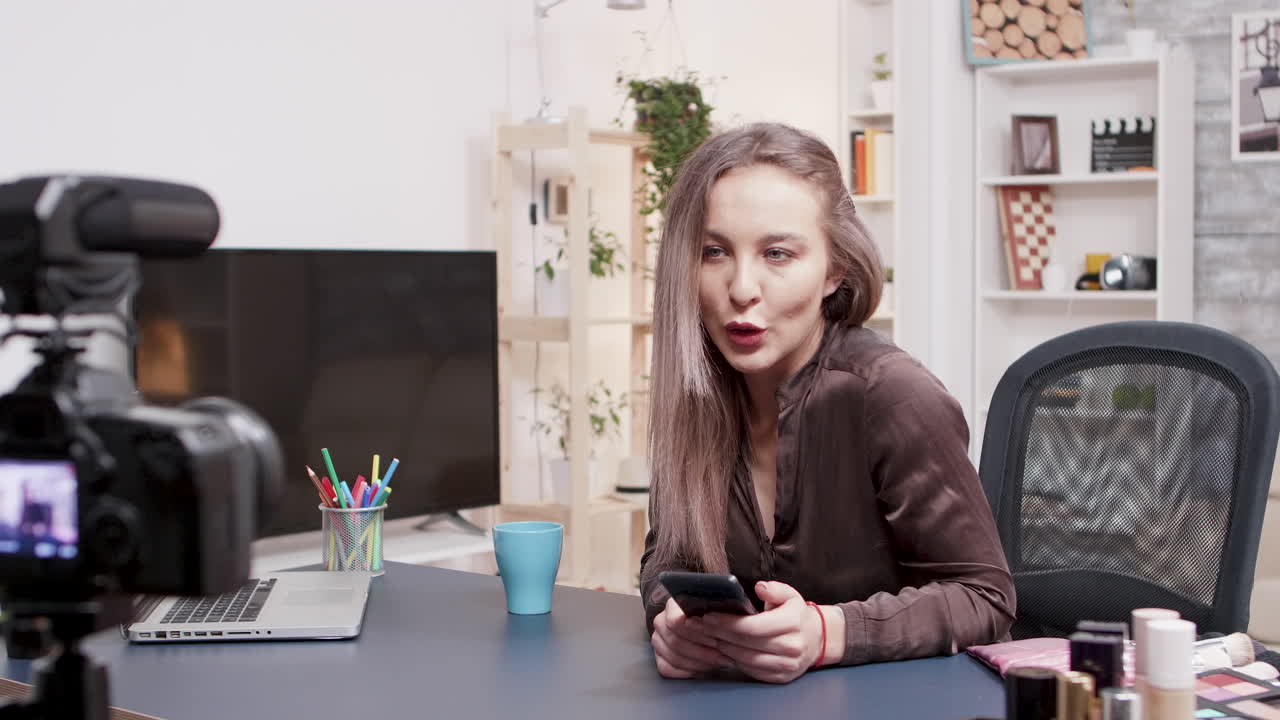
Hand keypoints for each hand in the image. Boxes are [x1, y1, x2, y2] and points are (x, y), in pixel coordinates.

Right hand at [650, 596, 730, 678]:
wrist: (711, 627)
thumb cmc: (717, 617)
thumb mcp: (721, 609)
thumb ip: (719, 612)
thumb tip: (719, 619)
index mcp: (674, 604)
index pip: (677, 621)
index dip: (697, 633)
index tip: (716, 640)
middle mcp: (661, 620)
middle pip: (675, 641)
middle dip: (701, 652)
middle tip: (721, 656)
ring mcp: (658, 640)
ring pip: (672, 656)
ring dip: (697, 663)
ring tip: (717, 663)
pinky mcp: (659, 657)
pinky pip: (667, 669)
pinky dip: (687, 672)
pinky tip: (703, 669)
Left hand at [696, 580, 823, 683]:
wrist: (817, 640)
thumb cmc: (797, 615)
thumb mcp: (790, 596)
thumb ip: (775, 589)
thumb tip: (760, 587)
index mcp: (792, 624)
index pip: (752, 627)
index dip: (727, 623)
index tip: (707, 616)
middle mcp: (791, 647)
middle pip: (744, 644)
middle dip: (717, 634)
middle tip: (697, 626)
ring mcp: (786, 665)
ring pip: (745, 659)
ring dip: (722, 649)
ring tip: (705, 637)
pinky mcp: (780, 677)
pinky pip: (751, 670)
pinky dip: (733, 660)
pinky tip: (722, 650)